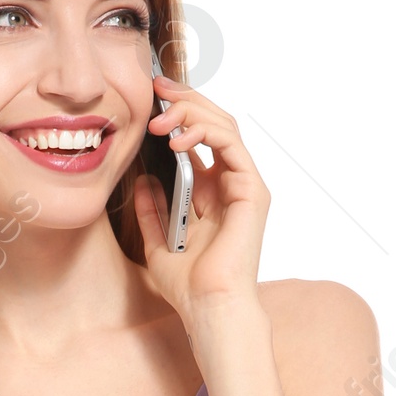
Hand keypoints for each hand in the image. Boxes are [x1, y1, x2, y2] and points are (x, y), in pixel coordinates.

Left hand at [132, 84, 270, 323]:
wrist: (208, 306)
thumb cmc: (188, 285)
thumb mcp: (157, 243)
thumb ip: (152, 211)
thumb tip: (142, 181)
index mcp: (212, 193)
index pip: (201, 137)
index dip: (180, 113)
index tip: (152, 99)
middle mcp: (231, 184)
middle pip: (215, 124)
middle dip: (186, 100)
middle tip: (157, 89)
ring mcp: (245, 185)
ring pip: (225, 126)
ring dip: (191, 113)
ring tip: (160, 119)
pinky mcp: (252, 190)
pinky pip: (231, 145)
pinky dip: (205, 132)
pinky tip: (178, 139)